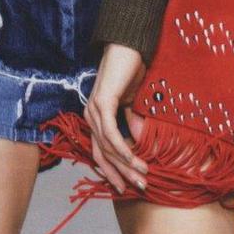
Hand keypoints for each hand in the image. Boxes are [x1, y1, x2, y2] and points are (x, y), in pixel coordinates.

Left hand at [84, 43, 148, 193]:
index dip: (114, 171)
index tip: (128, 186)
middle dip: (121, 174)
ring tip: (143, 175)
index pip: (101, 152)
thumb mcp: (133, 103)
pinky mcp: (102, 103)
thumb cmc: (131, 71)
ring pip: (107, 147)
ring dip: (126, 164)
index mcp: (96, 117)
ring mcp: (94, 110)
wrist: (129, 47)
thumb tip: (139, 146)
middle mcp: (90, 115)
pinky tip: (134, 158)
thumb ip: (133, 123)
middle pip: (102, 155)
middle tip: (140, 187)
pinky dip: (122, 149)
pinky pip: (110, 133)